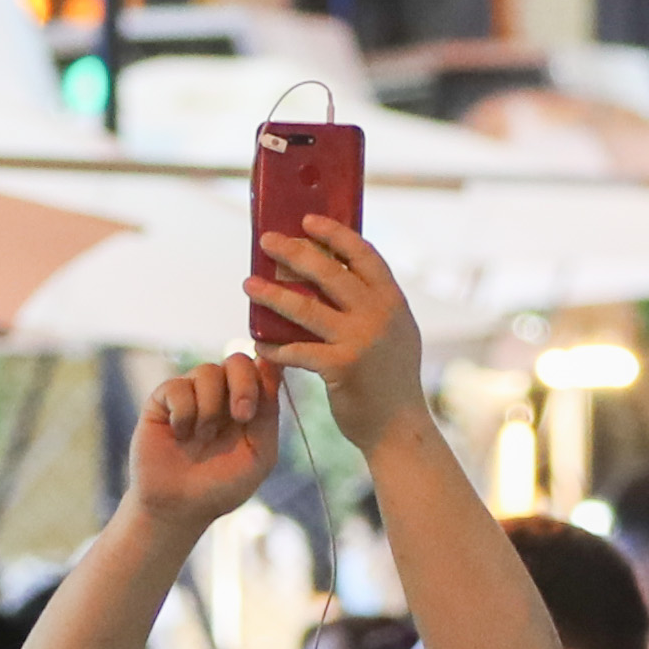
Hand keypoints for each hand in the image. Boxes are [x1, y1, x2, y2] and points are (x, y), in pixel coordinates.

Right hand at [129, 354, 286, 533]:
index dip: (266, 370)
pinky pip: (178, 387)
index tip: (266, 387)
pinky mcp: (162, 400)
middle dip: (244, 384)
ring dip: (211, 407)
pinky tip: (181, 434)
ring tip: (204, 436)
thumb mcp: (260, 454)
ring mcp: (191, 394)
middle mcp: (221, 394)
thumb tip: (274, 368)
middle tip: (242, 416)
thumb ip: (269, 414)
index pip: (262, 369)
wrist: (179, 507)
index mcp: (248, 404)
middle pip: (237, 361)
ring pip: (207, 372)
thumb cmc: (222, 485)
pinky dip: (184, 413)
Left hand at [247, 217, 425, 452]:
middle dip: (294, 252)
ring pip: (306, 309)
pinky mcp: (342, 368)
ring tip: (248, 284)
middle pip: (330, 273)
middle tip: (266, 241)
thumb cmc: (390, 380)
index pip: (363, 255)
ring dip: (273, 295)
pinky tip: (259, 345)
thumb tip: (335, 272)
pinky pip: (298, 351)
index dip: (334, 234)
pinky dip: (276, 348)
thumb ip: (374, 305)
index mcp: (393, 301)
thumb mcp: (395, 334)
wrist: (400, 428)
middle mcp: (380, 315)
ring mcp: (361, 340)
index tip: (307, 220)